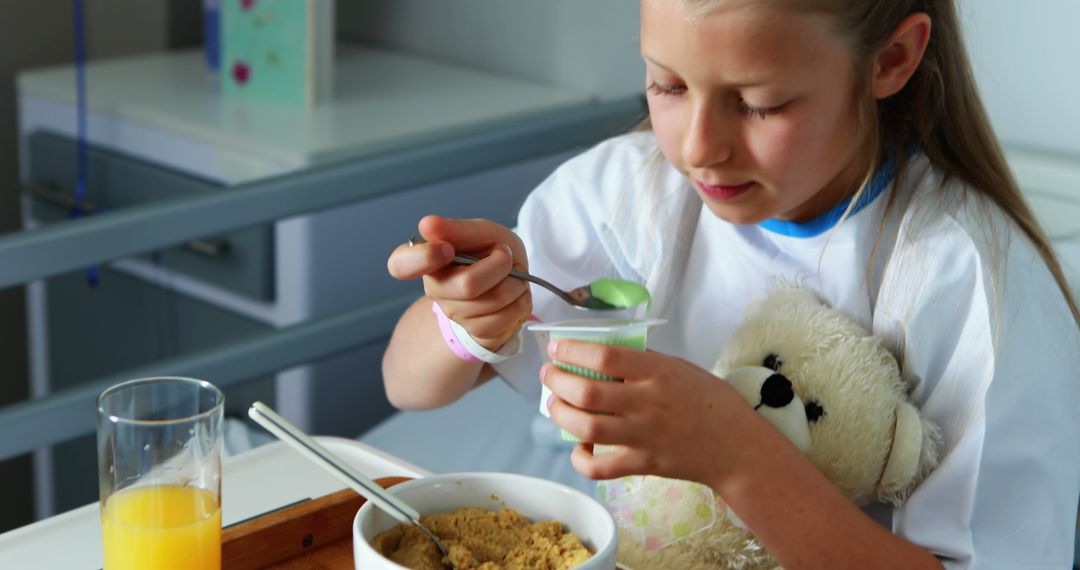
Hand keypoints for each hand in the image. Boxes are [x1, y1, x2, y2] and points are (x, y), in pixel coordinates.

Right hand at [387, 215, 531, 350]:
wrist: (512, 280)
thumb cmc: (491, 252)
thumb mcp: (480, 232)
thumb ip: (456, 229)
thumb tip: (426, 225)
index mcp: (427, 259)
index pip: (401, 265)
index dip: (422, 258)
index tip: (446, 248)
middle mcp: (436, 290)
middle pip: (468, 285)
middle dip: (501, 265)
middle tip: (504, 256)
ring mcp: (456, 314)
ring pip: (494, 301)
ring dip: (516, 283)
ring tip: (513, 274)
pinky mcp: (478, 331)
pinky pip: (507, 317)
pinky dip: (521, 301)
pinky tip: (515, 293)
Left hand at [542, 339, 763, 485]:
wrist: (737, 446)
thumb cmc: (710, 400)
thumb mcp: (680, 368)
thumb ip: (643, 363)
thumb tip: (603, 357)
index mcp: (658, 373)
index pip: (605, 358)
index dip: (573, 351)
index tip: (556, 348)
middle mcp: (647, 403)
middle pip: (587, 393)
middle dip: (557, 381)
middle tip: (549, 374)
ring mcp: (644, 436)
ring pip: (587, 429)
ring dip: (561, 415)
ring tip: (555, 404)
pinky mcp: (644, 464)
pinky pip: (601, 468)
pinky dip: (582, 460)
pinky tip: (579, 448)